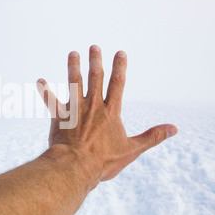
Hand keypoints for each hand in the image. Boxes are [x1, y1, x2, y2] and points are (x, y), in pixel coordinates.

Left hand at [37, 45, 176, 188]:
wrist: (76, 167)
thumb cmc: (104, 161)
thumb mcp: (133, 150)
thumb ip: (153, 137)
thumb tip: (174, 128)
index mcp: (111, 112)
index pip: (117, 84)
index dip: (119, 67)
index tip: (120, 53)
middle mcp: (93, 106)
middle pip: (95, 78)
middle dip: (95, 61)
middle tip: (94, 47)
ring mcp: (75, 110)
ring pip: (74, 83)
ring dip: (73, 67)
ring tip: (72, 54)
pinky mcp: (59, 117)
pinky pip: (51, 102)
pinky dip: (45, 91)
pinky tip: (40, 81)